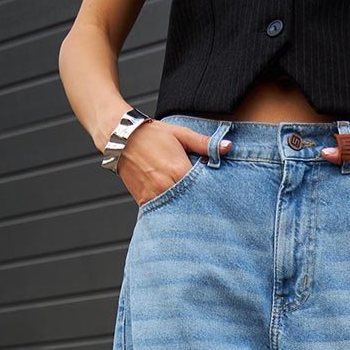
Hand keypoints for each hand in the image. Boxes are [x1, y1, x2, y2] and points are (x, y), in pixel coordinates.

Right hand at [115, 121, 230, 205]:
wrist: (121, 138)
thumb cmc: (152, 135)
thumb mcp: (181, 134)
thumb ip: (205, 144)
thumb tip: (228, 147)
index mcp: (180, 171)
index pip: (204, 189)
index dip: (213, 193)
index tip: (221, 198)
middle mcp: (167, 187)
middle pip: (192, 203)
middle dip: (201, 206)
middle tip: (213, 214)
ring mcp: (155, 196)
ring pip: (177, 211)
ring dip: (185, 211)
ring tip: (196, 214)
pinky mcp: (144, 201)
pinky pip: (161, 212)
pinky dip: (170, 212)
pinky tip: (178, 212)